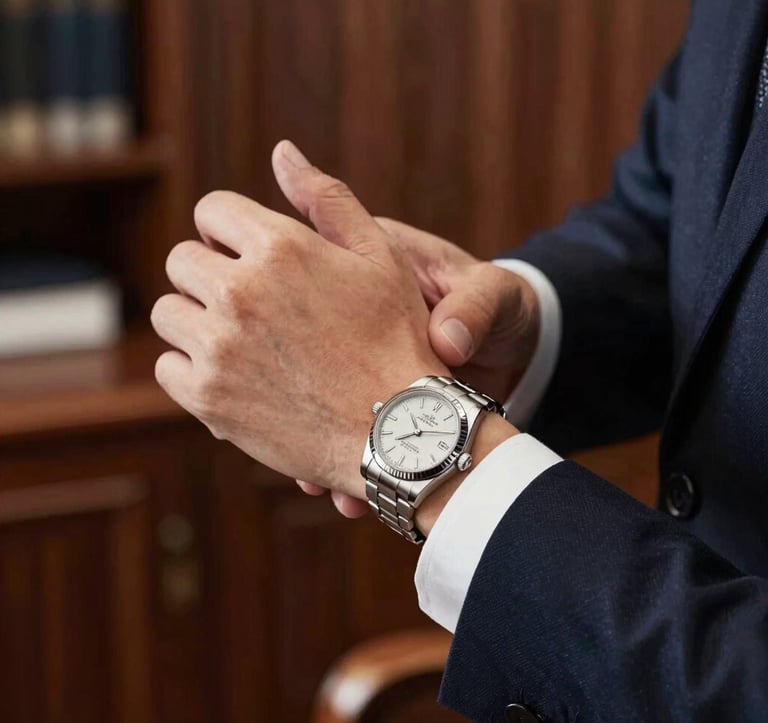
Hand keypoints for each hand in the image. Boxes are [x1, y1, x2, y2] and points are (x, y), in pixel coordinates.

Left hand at [152, 141, 449, 502]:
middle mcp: (239, 292)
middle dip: (210, 275)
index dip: (227, 230)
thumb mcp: (380, 257)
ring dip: (197, 322)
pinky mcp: (207, 397)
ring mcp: (218, 347)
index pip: (211, 211)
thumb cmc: (396, 341)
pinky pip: (168, 367)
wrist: (397, 431)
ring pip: (170, 314)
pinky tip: (234, 377)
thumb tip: (282, 150)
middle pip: (181, 261)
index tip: (243, 252)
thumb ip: (327, 198)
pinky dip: (193, 370)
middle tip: (248, 304)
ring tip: (242, 342)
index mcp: (279, 247)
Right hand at [298, 210, 541, 516]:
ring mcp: (358, 365)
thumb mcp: (494, 292)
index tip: (302, 366)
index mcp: (371, 268)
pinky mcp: (375, 402)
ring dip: (322, 443)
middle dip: (306, 402)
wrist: (519, 343)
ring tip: (318, 485)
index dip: (303, 321)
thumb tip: (447, 341)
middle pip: (311, 357)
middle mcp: (351, 317)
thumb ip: (474, 306)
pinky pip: (352, 431)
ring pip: (327, 403)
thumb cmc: (501, 303)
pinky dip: (349, 460)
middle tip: (299, 442)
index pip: (320, 283)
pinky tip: (344, 493)